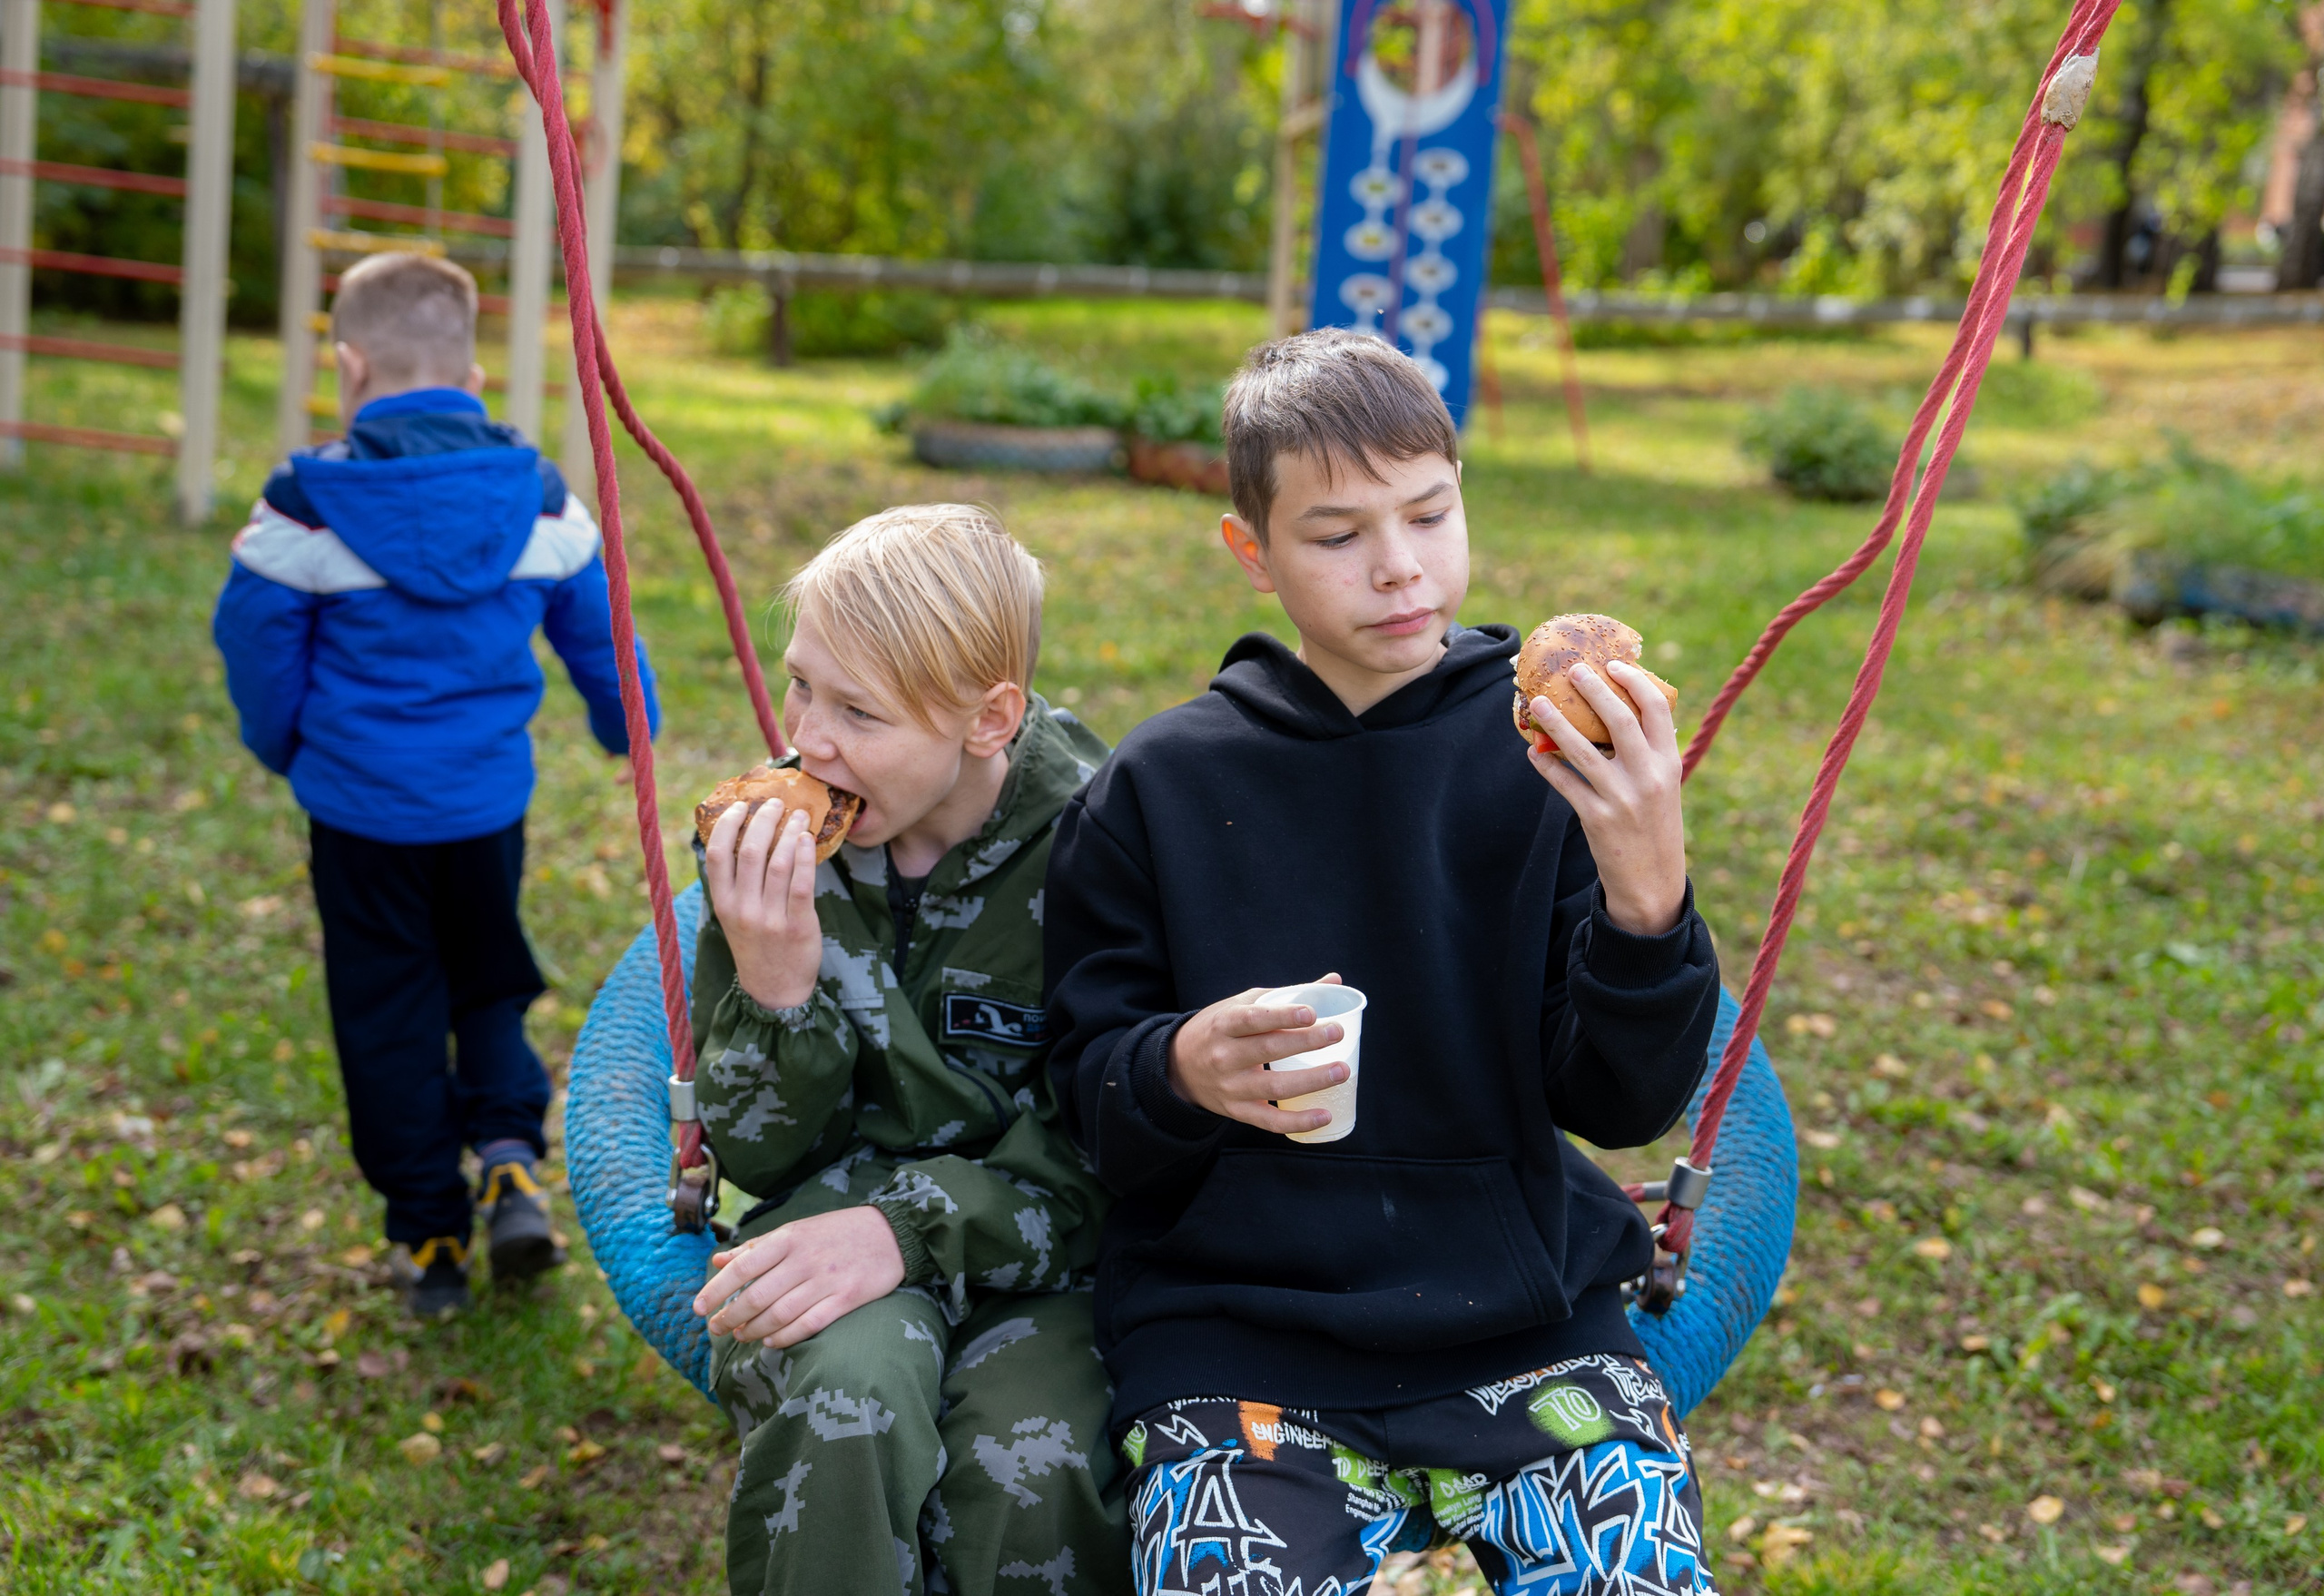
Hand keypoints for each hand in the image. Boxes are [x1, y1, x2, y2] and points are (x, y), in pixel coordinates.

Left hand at [691, 1206, 905, 1347]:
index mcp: (789, 1238)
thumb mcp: (796, 1230)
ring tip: (741, 1336)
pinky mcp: (847, 1299)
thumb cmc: (837, 1232)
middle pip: (756, 1296)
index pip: (742, 1267)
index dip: (715, 1291)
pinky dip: (785, 1337)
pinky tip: (771, 1341)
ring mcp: (826, 1280)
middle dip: (730, 1317)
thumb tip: (718, 1259)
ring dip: (754, 1330)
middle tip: (717, 1329)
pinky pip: (808, 1324)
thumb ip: (757, 1248)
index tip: (698, 1308)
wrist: (891, 1233)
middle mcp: (804, 1259)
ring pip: (779, 1314)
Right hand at [703, 799, 821, 1010]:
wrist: (776, 990)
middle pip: (750, 851)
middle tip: (776, 804)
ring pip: (778, 862)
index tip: (741, 806)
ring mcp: (770, 918)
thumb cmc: (756, 945)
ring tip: (800, 816)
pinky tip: (808, 840)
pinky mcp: (798, 925)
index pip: (717, 854)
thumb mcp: (734, 917)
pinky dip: (805, 856)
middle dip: (764, 820)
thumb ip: (736, 883)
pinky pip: (802, 884)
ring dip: (790, 832)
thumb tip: (747, 836)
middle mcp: (743, 909)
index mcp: (723, 903)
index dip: (728, 824)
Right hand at [1166, 977, 1348, 1136]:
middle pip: (1267, 1050)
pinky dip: (1298, 1122)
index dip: (1282, 1016)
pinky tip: (1324, 1115)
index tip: (1311, 1013)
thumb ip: (1286, 996)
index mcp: (1224, 1024)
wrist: (1179, 1066)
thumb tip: (1334, 981)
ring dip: (1311, 1080)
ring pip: (1273, 1087)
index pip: (1253, 1019)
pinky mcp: (1237, 1111)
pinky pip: (1270, 1121)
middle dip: (1305, 1042)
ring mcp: (1230, 1087)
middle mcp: (1224, 1056)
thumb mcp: (1242, 1005)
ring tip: (1342, 1071)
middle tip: (1337, 1033)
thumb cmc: (1220, 1029)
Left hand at [1527, 659, 1687, 935]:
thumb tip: (1616, 711)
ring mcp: (1622, 798)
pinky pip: (1565, 784)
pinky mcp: (1596, 818)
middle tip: (1573, 671)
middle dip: (1595, 690)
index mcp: (1669, 763)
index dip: (1635, 681)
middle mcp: (1648, 777)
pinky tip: (1534, 753)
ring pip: (1583, 750)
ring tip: (1538, 704)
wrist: (1653, 882)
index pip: (1657, 709)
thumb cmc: (1655, 826)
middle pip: (1620, 720)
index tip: (1614, 664)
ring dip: (1557, 724)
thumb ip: (1647, 753)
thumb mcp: (1663, 786)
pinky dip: (1547, 765)